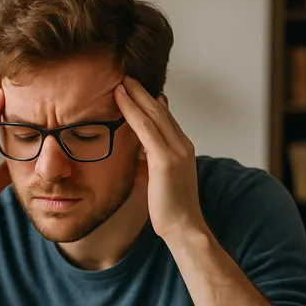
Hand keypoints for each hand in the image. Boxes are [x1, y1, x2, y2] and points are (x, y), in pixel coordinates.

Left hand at [114, 76, 206, 240]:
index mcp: (183, 149)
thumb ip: (151, 164)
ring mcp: (176, 151)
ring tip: (121, 81)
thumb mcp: (159, 180)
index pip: (166, 119)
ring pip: (154, 114)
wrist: (184, 228)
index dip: (151, 103)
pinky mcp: (165, 160)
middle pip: (161, 111)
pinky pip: (146, 128)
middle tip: (127, 76)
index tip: (138, 90)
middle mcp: (183, 145)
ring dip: (136, 95)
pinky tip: (121, 99)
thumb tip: (138, 157)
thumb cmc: (170, 209)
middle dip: (143, 92)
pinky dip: (132, 111)